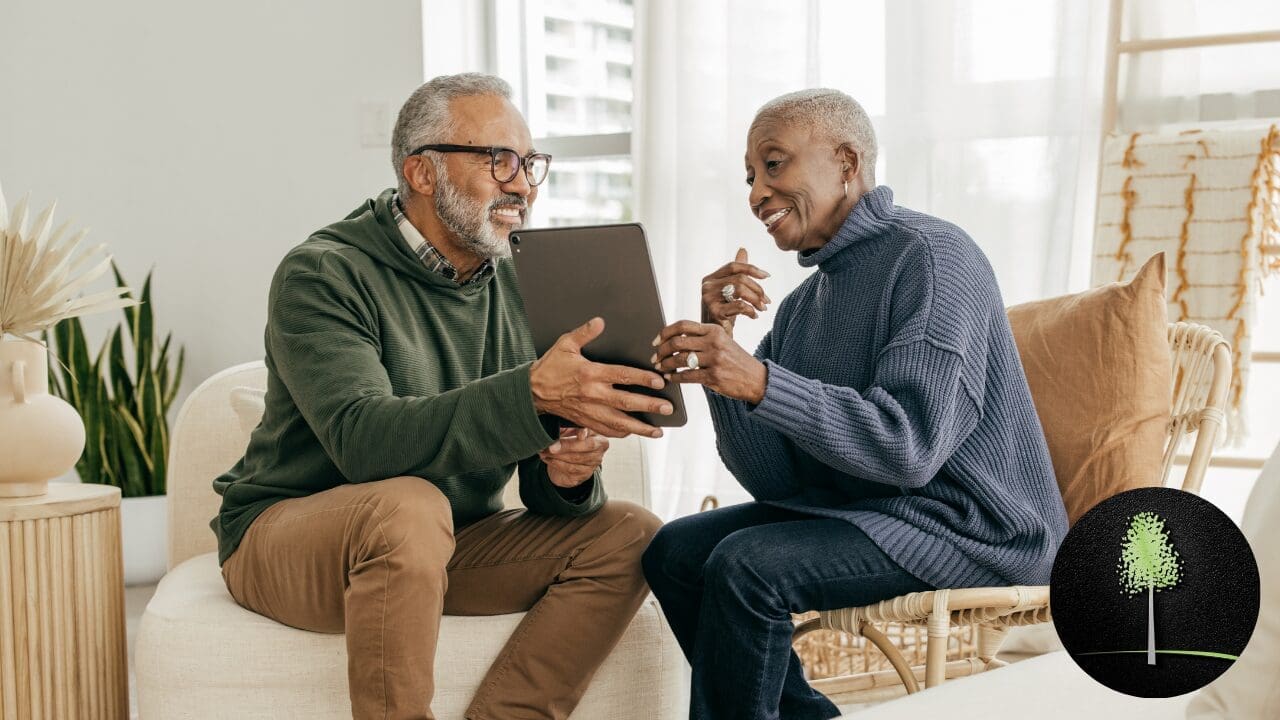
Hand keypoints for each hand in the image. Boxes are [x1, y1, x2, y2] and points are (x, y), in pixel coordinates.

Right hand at [530, 317, 672, 438]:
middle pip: (626, 402)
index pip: (623, 376)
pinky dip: (622, 433)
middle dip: (649, 406)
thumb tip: (600, 321)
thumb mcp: (565, 344)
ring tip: (657, 431)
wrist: (531, 392)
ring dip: (640, 428)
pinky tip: (634, 433)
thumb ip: (584, 333)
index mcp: (590, 373)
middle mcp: (592, 394)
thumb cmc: (549, 368)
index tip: (660, 382)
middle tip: (667, 408)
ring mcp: (589, 411)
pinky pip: (607, 430)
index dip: (643, 379)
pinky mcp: (585, 421)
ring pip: (619, 422)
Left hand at [540, 427, 608, 487]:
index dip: (585, 432)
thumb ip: (567, 427)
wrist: (566, 463)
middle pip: (587, 447)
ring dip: (557, 456)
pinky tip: (547, 458)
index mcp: (599, 437)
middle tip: (552, 446)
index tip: (578, 435)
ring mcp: (592, 465)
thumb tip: (560, 427)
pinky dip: (555, 463)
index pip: (593, 432)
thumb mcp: (569, 431)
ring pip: (576, 459)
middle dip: (567, 446)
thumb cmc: (569, 442)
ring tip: (544, 451)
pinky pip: (569, 469)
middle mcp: (599, 452)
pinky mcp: (583, 476)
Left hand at [652, 320, 767, 403]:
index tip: (656, 340)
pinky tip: (670, 379)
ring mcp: (714, 359)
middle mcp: (714, 342)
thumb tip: (674, 339)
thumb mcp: (723, 342)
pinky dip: (675, 378)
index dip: (665, 332)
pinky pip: (687, 376)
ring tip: (661, 368)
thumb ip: (702, 338)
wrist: (757, 379)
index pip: (683, 325)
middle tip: (655, 357)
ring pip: (680, 360)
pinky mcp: (714, 377)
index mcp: (714, 330)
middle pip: (677, 342)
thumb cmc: (736, 360)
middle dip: (662, 350)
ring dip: (666, 365)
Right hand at [701, 248, 770, 335]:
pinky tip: (754, 316)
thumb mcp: (730, 291)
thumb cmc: (723, 313)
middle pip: (739, 278)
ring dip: (756, 299)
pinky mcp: (714, 312)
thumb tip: (742, 250)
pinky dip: (750, 310)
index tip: (767, 276)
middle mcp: (707, 286)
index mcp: (710, 278)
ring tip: (762, 308)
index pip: (733, 266)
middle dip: (757, 289)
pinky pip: (739, 306)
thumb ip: (736, 272)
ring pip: (740, 290)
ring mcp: (708, 298)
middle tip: (767, 301)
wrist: (714, 336)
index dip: (752, 269)